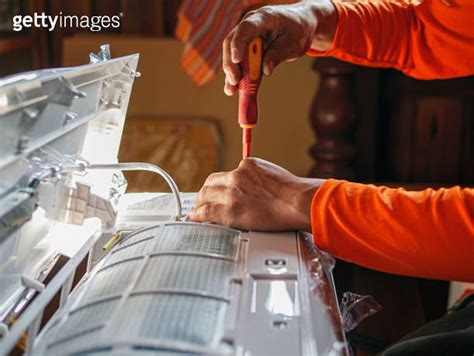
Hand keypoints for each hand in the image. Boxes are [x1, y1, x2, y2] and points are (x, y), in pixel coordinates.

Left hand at [189, 158, 324, 231]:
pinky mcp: (229, 210)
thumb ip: (258, 179)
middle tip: (203, 200)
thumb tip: (254, 187)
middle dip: (206, 192)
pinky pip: (206, 212)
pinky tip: (194, 218)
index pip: (225, 174)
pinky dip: (197, 215)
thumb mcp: (273, 175)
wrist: (297, 202)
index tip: (216, 189)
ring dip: (200, 204)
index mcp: (247, 166)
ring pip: (205, 196)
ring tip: (197, 210)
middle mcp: (236, 177)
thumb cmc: (293, 193)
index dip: (218, 184)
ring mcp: (230, 193)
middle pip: (210, 183)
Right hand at [223, 1, 336, 94]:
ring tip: (231, 90)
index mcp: (263, 18)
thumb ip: (278, 54)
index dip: (238, 44)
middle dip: (231, 63)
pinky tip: (232, 89)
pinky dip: (236, 75)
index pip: (245, 28)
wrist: (299, 23)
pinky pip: (238, 62)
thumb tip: (265, 70)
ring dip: (230, 72)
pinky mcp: (246, 48)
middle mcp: (249, 25)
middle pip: (232, 42)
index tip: (237, 60)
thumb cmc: (297, 29)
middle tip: (235, 81)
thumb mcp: (294, 43)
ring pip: (231, 53)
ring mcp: (245, 37)